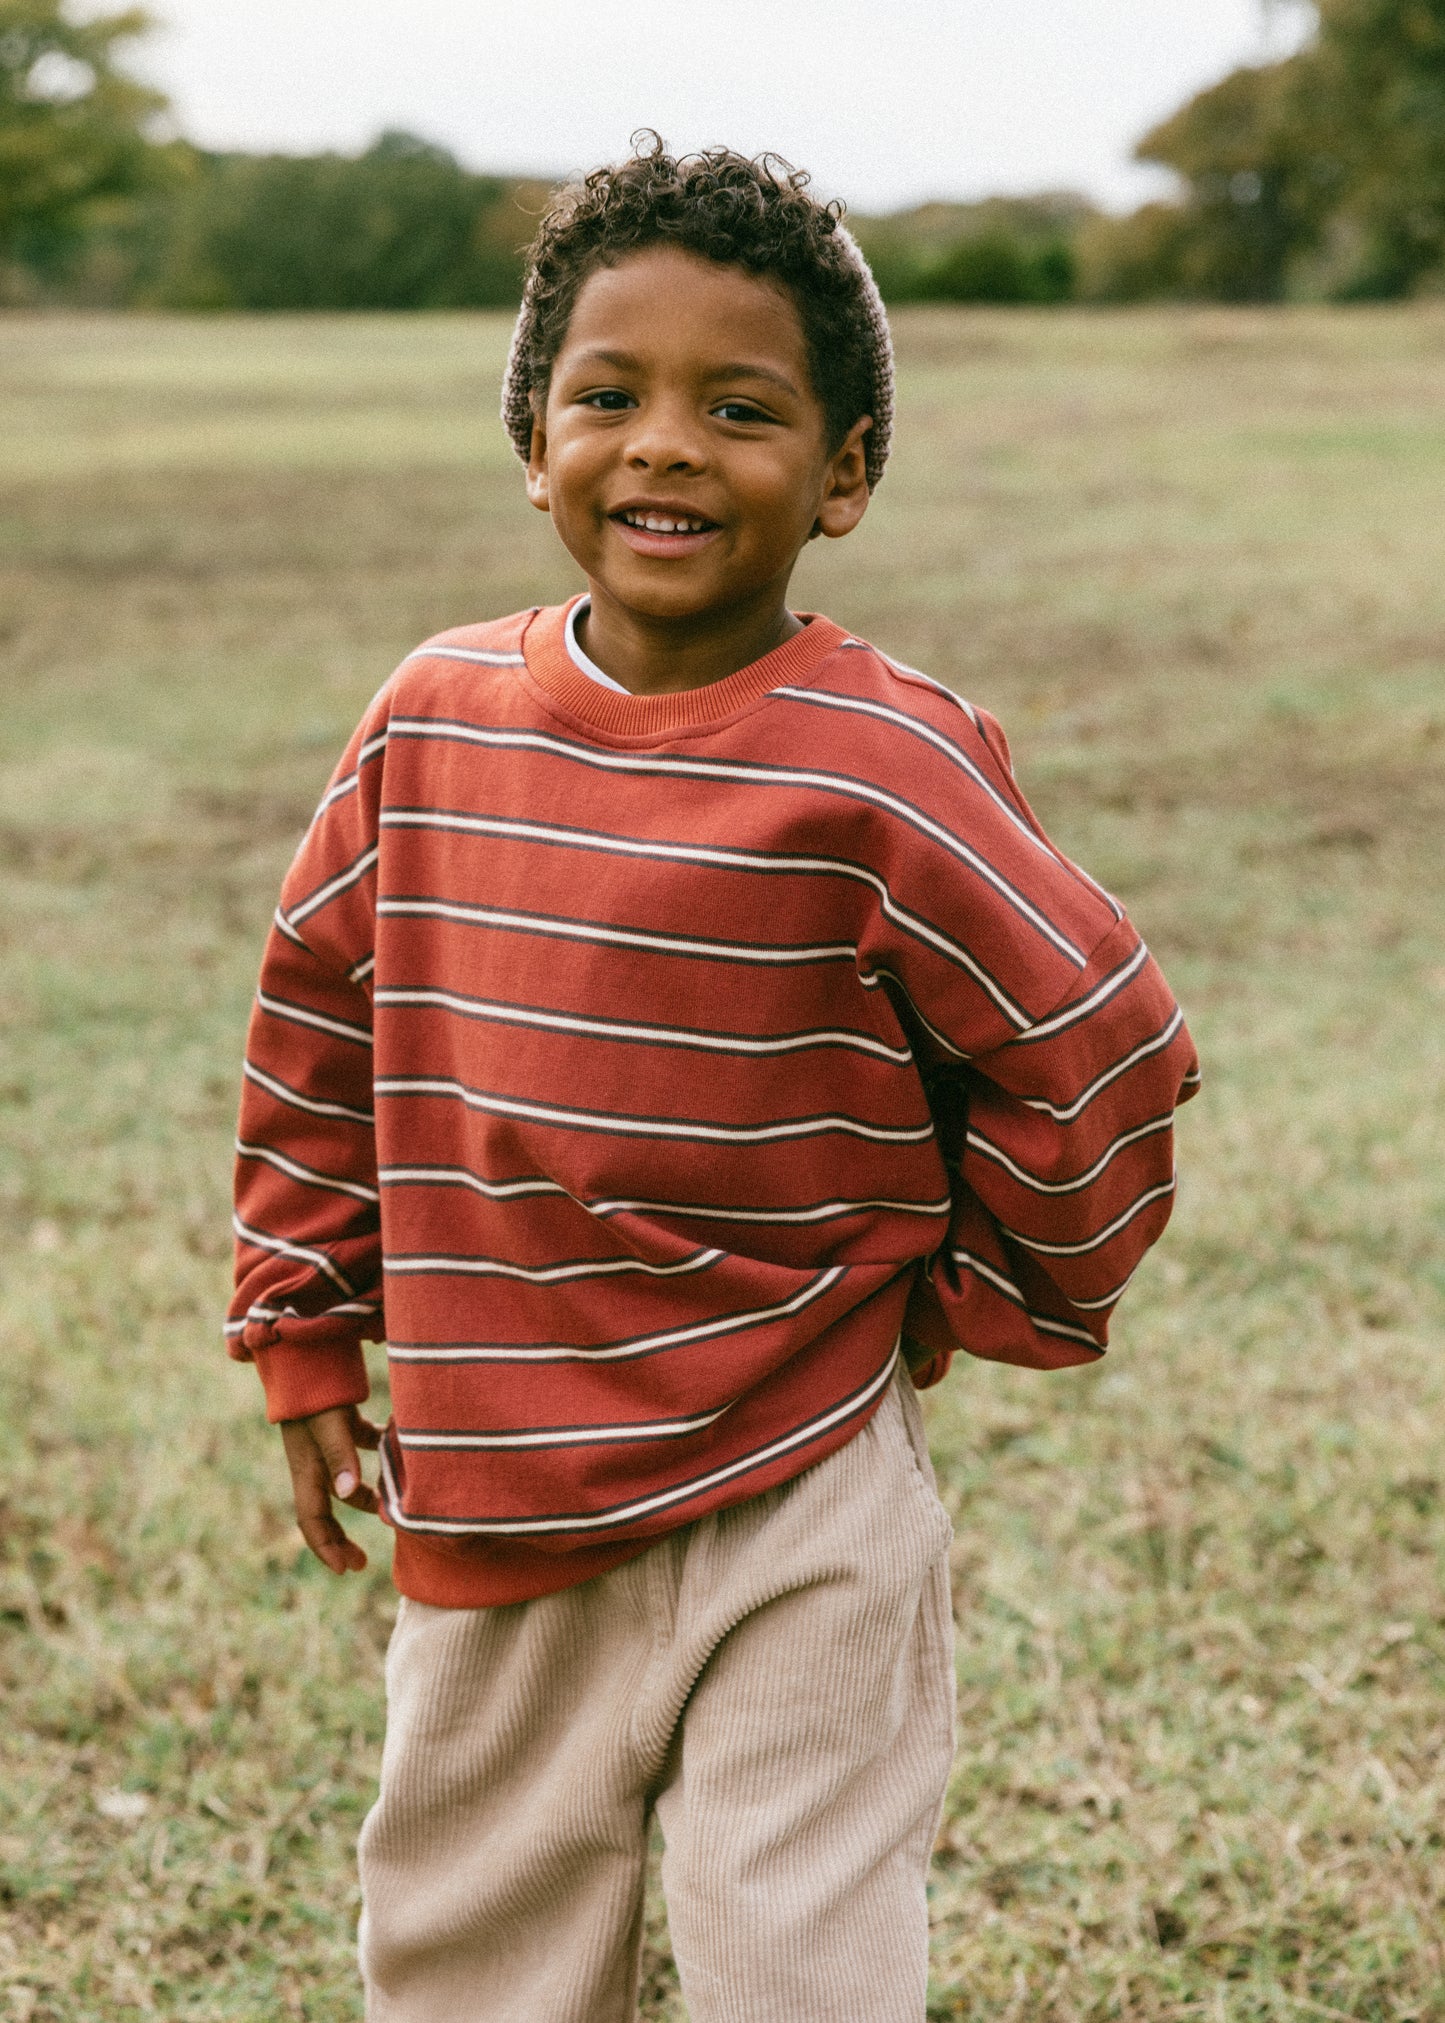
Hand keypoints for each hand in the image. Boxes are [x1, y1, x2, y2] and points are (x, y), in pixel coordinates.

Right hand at [280, 1403, 382, 1573]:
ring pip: (345, 1482)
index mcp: (307, 1467)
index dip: (327, 1547)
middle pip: (325, 1510)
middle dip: (341, 1538)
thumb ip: (340, 1455)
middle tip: (362, 1561)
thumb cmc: (317, 1387)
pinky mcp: (339, 1422)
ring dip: (366, 1496)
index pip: (312, 1520)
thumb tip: (347, 1495)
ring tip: (392, 1505)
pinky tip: (398, 1444)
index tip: (348, 1569)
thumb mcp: (328, 1422)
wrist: (306, 1346)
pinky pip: (358, 1446)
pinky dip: (376, 1451)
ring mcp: (325, 1442)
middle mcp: (314, 1460)